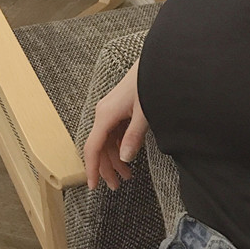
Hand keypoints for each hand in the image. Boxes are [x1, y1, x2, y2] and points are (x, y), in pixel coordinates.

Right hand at [83, 60, 147, 190]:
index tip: (94, 186)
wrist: (157, 62)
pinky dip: (120, 146)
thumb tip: (125, 158)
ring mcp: (111, 110)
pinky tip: (129, 155)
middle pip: (99, 147)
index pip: (92, 147)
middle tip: (117, 186)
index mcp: (105, 115)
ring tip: (128, 175)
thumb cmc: (150, 82)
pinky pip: (115, 132)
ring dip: (115, 158)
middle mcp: (104, 112)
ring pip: (107, 141)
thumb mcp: (144, 113)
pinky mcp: (120, 108)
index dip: (92, 169)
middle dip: (107, 168)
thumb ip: (134, 137)